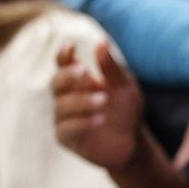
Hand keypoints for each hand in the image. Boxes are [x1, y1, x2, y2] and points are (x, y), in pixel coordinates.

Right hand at [53, 39, 145, 170]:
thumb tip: (101, 43)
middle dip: (68, 76)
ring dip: (82, 101)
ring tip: (103, 100)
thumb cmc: (125, 110)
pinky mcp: (66, 138)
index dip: (63, 54)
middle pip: (56, 82)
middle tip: (85, 71)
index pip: (62, 63)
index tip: (71, 46)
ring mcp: (64, 117)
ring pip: (61, 105)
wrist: (132, 144)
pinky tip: (100, 119)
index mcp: (77, 80)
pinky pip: (66, 128)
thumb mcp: (125, 86)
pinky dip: (82, 122)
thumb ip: (111, 68)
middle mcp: (66, 97)